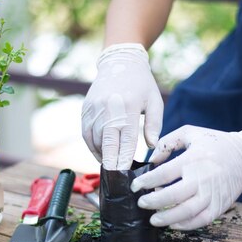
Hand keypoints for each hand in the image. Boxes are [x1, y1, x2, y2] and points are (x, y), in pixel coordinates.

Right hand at [82, 43, 163, 169]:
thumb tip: (152, 147)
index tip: (125, 173)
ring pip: (93, 140)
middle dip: (110, 162)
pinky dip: (92, 146)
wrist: (119, 61)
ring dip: (101, 155)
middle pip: (107, 142)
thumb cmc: (141, 84)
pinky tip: (101, 153)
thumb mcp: (155, 101)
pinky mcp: (86, 109)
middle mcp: (108, 108)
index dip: (124, 158)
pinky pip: (86, 133)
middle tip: (115, 179)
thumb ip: (155, 125)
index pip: (126, 139)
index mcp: (128, 107)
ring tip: (110, 166)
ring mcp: (94, 109)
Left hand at [131, 125, 241, 229]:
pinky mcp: (220, 205)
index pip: (163, 174)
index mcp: (193, 159)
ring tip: (153, 219)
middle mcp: (202, 178)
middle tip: (141, 203)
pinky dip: (186, 225)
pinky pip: (201, 220)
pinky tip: (173, 224)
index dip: (145, 182)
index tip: (134, 186)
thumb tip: (151, 159)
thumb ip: (167, 142)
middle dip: (153, 202)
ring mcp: (212, 193)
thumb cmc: (215, 143)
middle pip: (173, 195)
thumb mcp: (191, 132)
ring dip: (167, 218)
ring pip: (186, 211)